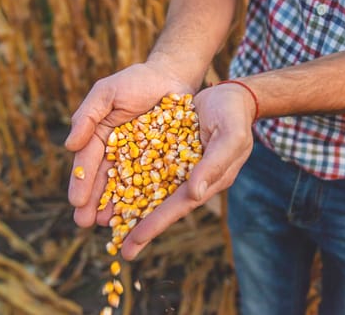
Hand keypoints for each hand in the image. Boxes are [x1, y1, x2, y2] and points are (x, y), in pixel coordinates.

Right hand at [65, 61, 192, 227]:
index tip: (76, 202)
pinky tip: (138, 214)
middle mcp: (117, 151)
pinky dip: (143, 197)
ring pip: (124, 186)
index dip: (81, 182)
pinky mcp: (161, 161)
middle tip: (85, 223)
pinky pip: (151, 181)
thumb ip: (87, 116)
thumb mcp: (106, 93)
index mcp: (100, 136)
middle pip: (103, 180)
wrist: (173, 76)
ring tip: (108, 225)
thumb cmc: (137, 81)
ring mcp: (139, 158)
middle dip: (93, 202)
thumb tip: (68, 145)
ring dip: (115, 206)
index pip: (87, 162)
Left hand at [119, 82, 255, 259]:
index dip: (156, 224)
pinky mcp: (170, 151)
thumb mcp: (230, 137)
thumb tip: (195, 194)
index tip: (134, 243)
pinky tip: (114, 186)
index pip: (178, 206)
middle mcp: (192, 178)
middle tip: (120, 250)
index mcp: (208, 181)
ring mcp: (180, 166)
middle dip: (141, 227)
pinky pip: (149, 168)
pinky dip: (133, 179)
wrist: (231, 95)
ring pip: (152, 190)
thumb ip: (214, 165)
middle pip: (162, 206)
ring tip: (110, 224)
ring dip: (132, 206)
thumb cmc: (234, 115)